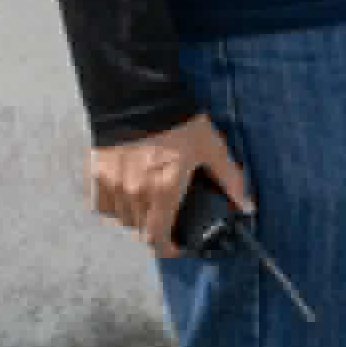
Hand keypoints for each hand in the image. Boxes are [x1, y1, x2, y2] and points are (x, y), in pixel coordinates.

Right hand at [92, 112, 248, 253]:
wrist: (139, 96)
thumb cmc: (179, 123)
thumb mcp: (211, 149)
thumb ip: (230, 180)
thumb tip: (248, 207)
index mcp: (164, 192)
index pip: (159, 239)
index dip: (169, 249)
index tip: (179, 246)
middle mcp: (135, 194)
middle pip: (140, 232)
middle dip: (156, 233)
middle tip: (169, 223)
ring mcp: (114, 185)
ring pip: (121, 220)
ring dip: (136, 221)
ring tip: (151, 208)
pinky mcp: (97, 173)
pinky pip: (101, 204)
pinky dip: (114, 207)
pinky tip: (127, 198)